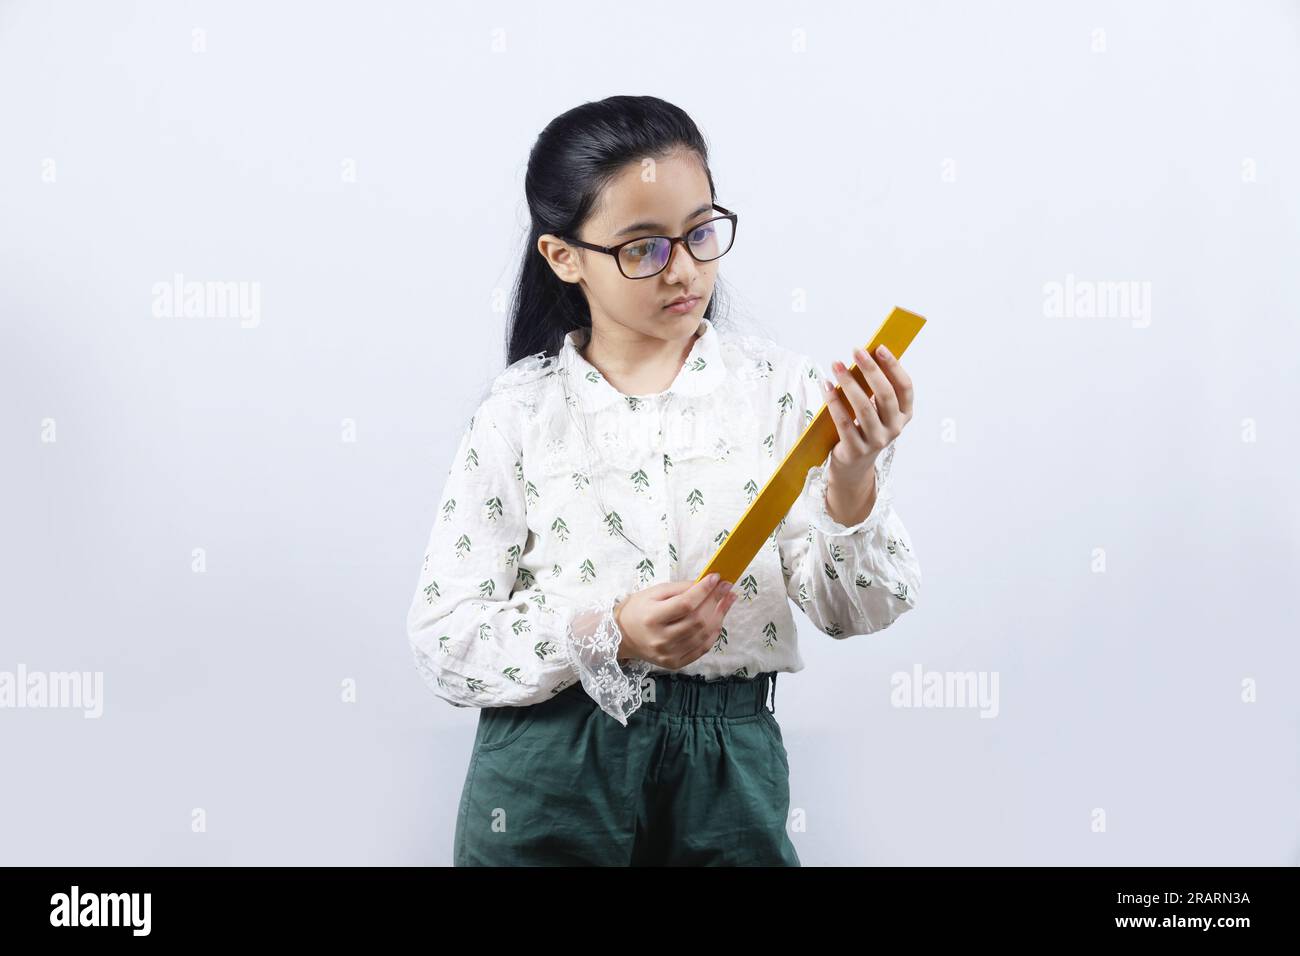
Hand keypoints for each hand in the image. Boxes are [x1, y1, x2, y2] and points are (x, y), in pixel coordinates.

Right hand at [613, 574, 737, 669]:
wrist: (623, 636)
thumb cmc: (639, 609)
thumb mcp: (654, 592)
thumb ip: (680, 588)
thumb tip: (707, 583)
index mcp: (652, 618)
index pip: (685, 605)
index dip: (703, 591)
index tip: (716, 578)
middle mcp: (660, 640)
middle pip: (697, 620)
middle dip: (716, 601)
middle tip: (727, 587)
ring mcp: (668, 654)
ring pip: (703, 635)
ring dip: (719, 616)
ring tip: (727, 600)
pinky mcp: (675, 663)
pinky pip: (702, 648)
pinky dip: (714, 633)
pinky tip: (719, 619)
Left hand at [822, 343, 914, 491]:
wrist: (854, 466)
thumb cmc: (864, 428)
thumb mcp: (877, 411)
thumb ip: (876, 389)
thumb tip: (865, 357)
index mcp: (904, 415)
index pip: (905, 388)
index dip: (894, 367)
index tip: (879, 348)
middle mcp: (895, 428)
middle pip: (885, 395)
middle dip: (870, 370)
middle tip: (856, 351)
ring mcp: (876, 441)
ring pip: (864, 407)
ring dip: (849, 383)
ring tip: (836, 365)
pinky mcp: (856, 449)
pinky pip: (844, 422)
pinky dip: (834, 401)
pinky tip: (826, 386)